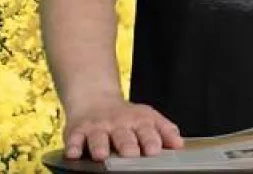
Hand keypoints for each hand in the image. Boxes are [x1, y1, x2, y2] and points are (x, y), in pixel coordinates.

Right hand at [62, 95, 184, 161]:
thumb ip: (164, 130)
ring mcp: (97, 127)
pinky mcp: (77, 131)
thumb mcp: (148, 117)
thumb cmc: (125, 116)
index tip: (154, 149)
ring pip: (98, 137)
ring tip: (102, 154)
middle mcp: (117, 124)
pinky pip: (74, 139)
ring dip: (100, 145)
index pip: (146, 130)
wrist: (94, 98)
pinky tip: (73, 153)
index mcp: (137, 121)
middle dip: (127, 144)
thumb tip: (179, 143)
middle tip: (131, 153)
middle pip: (123, 135)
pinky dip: (73, 145)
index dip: (150, 139)